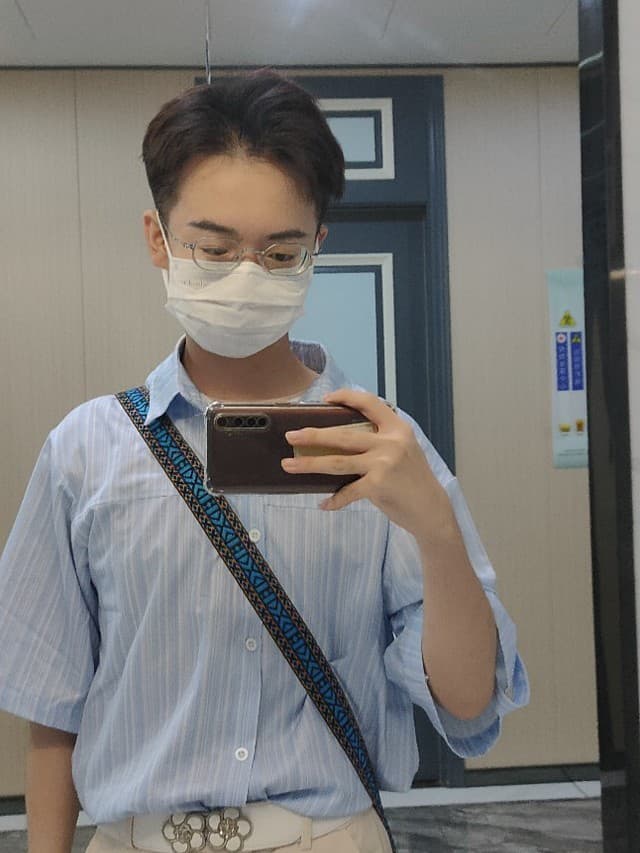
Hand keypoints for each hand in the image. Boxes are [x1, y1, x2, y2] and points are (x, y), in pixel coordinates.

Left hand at [281, 389, 455, 542]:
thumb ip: (381, 441)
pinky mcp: (378, 486)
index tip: (326, 399)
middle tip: (291, 435)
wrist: (432, 510)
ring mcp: (383, 464)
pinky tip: (324, 504)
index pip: (370, 403)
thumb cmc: (414, 480)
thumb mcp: (404, 451)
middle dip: (313, 435)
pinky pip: (347, 491)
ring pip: (337, 461)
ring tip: (289, 465)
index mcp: (397, 429)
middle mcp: (390, 443)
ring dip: (309, 464)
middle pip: (343, 435)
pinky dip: (334, 500)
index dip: (347, 397)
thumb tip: (341, 440)